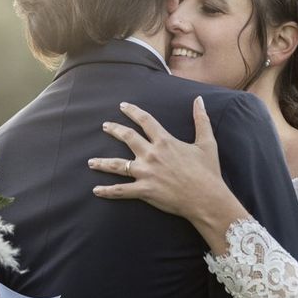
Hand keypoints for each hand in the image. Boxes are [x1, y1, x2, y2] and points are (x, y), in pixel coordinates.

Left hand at [89, 97, 248, 252]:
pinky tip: (96, 190)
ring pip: (117, 165)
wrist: (206, 198)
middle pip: (127, 138)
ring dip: (102, 163)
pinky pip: (121, 190)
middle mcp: (151, 154)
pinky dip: (107, 191)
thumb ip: (201, 119)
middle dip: (114, 130)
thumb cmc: (207, 171)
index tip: (123, 106)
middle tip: (105, 126)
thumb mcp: (207, 142)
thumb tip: (199, 99)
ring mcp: (146, 173)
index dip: (133, 111)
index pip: (145, 121)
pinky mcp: (144, 190)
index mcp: (165, 141)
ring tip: (90, 162)